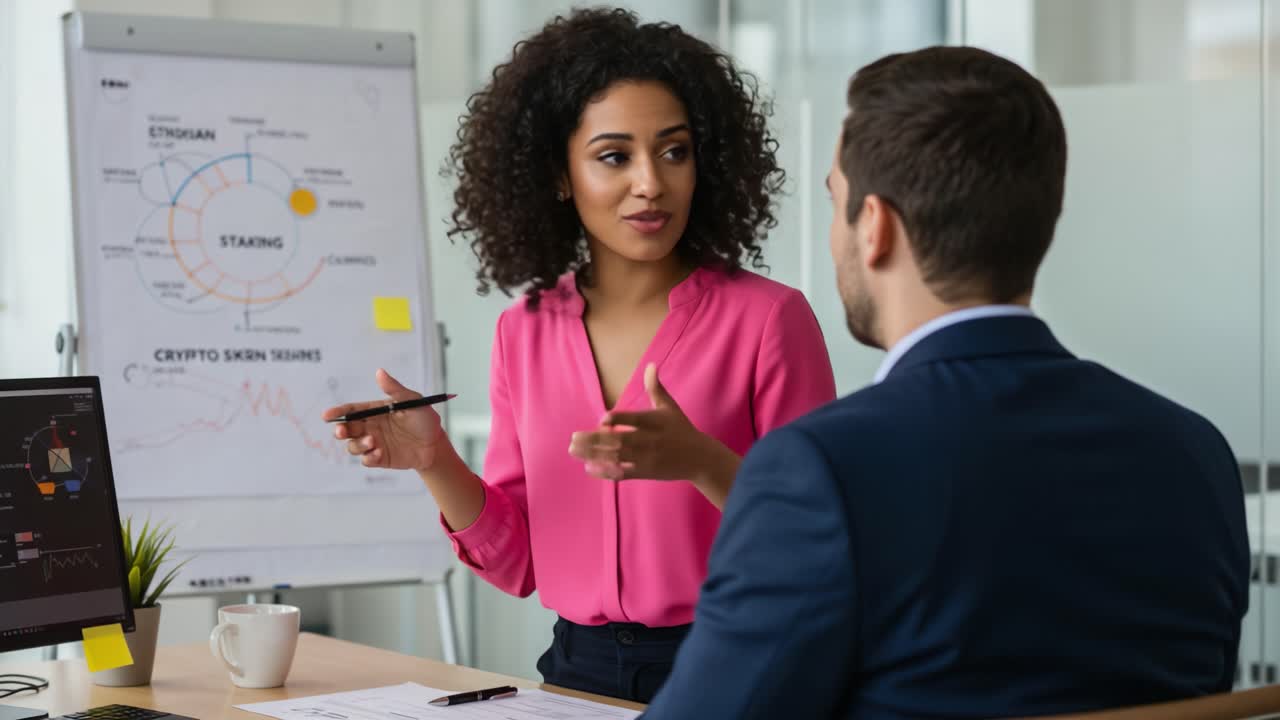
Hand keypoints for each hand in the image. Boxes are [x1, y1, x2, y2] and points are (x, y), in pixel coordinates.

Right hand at [322, 369, 446, 470]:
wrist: (436, 444)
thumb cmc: (424, 419)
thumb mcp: (412, 401)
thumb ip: (394, 389)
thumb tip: (379, 372)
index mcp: (374, 411)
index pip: (351, 410)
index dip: (338, 412)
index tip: (327, 415)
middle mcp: (370, 427)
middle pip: (347, 429)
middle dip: (340, 430)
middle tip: (342, 431)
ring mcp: (374, 443)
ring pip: (353, 446)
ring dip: (357, 444)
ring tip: (372, 441)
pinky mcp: (380, 458)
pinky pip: (366, 460)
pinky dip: (368, 457)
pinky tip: (378, 453)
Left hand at [569, 363, 725, 482]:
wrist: (699, 459)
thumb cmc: (681, 429)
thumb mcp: (670, 407)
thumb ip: (655, 388)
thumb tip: (650, 365)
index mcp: (655, 422)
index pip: (635, 420)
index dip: (618, 419)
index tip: (602, 419)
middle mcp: (650, 441)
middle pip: (619, 441)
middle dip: (594, 440)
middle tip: (572, 438)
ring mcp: (646, 458)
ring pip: (616, 458)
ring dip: (593, 455)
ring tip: (573, 450)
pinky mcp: (645, 472)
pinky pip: (622, 473)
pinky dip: (605, 471)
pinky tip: (588, 467)